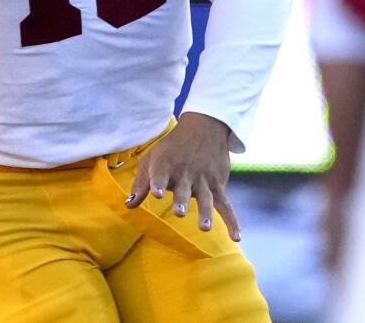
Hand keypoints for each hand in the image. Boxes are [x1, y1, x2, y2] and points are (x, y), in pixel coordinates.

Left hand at [125, 112, 239, 240]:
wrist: (204, 128)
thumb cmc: (172, 148)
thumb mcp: (153, 159)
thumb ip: (142, 184)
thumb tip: (129, 206)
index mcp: (166, 164)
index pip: (160, 174)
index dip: (157, 183)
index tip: (155, 194)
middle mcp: (185, 172)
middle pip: (183, 189)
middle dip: (181, 200)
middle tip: (179, 213)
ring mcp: (203, 179)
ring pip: (205, 198)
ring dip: (205, 212)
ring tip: (205, 227)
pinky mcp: (218, 185)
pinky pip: (226, 205)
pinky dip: (232, 221)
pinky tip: (236, 237)